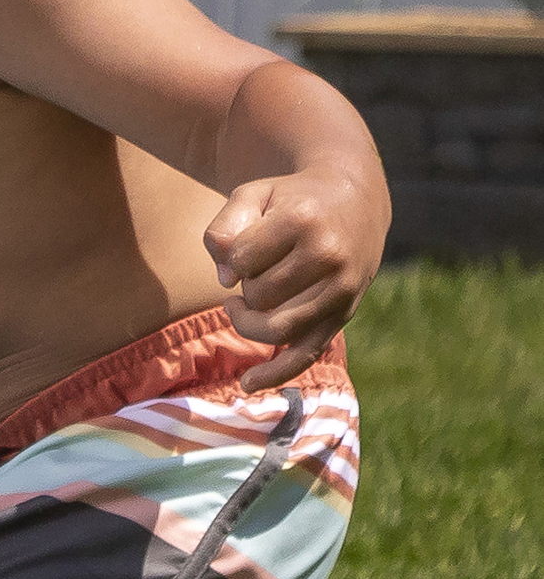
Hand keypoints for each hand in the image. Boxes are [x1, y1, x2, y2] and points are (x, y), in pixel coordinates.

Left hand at [203, 165, 383, 382]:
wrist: (354, 202)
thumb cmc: (292, 199)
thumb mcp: (253, 194)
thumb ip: (224, 229)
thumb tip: (225, 281)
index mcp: (303, 222)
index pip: (241, 259)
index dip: (231, 256)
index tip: (244, 244)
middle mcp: (329, 258)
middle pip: (259, 295)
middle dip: (244, 285)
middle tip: (253, 267)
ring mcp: (341, 291)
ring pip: (276, 328)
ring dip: (249, 320)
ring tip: (241, 303)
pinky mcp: (343, 316)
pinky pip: (307, 354)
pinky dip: (276, 373)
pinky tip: (247, 384)